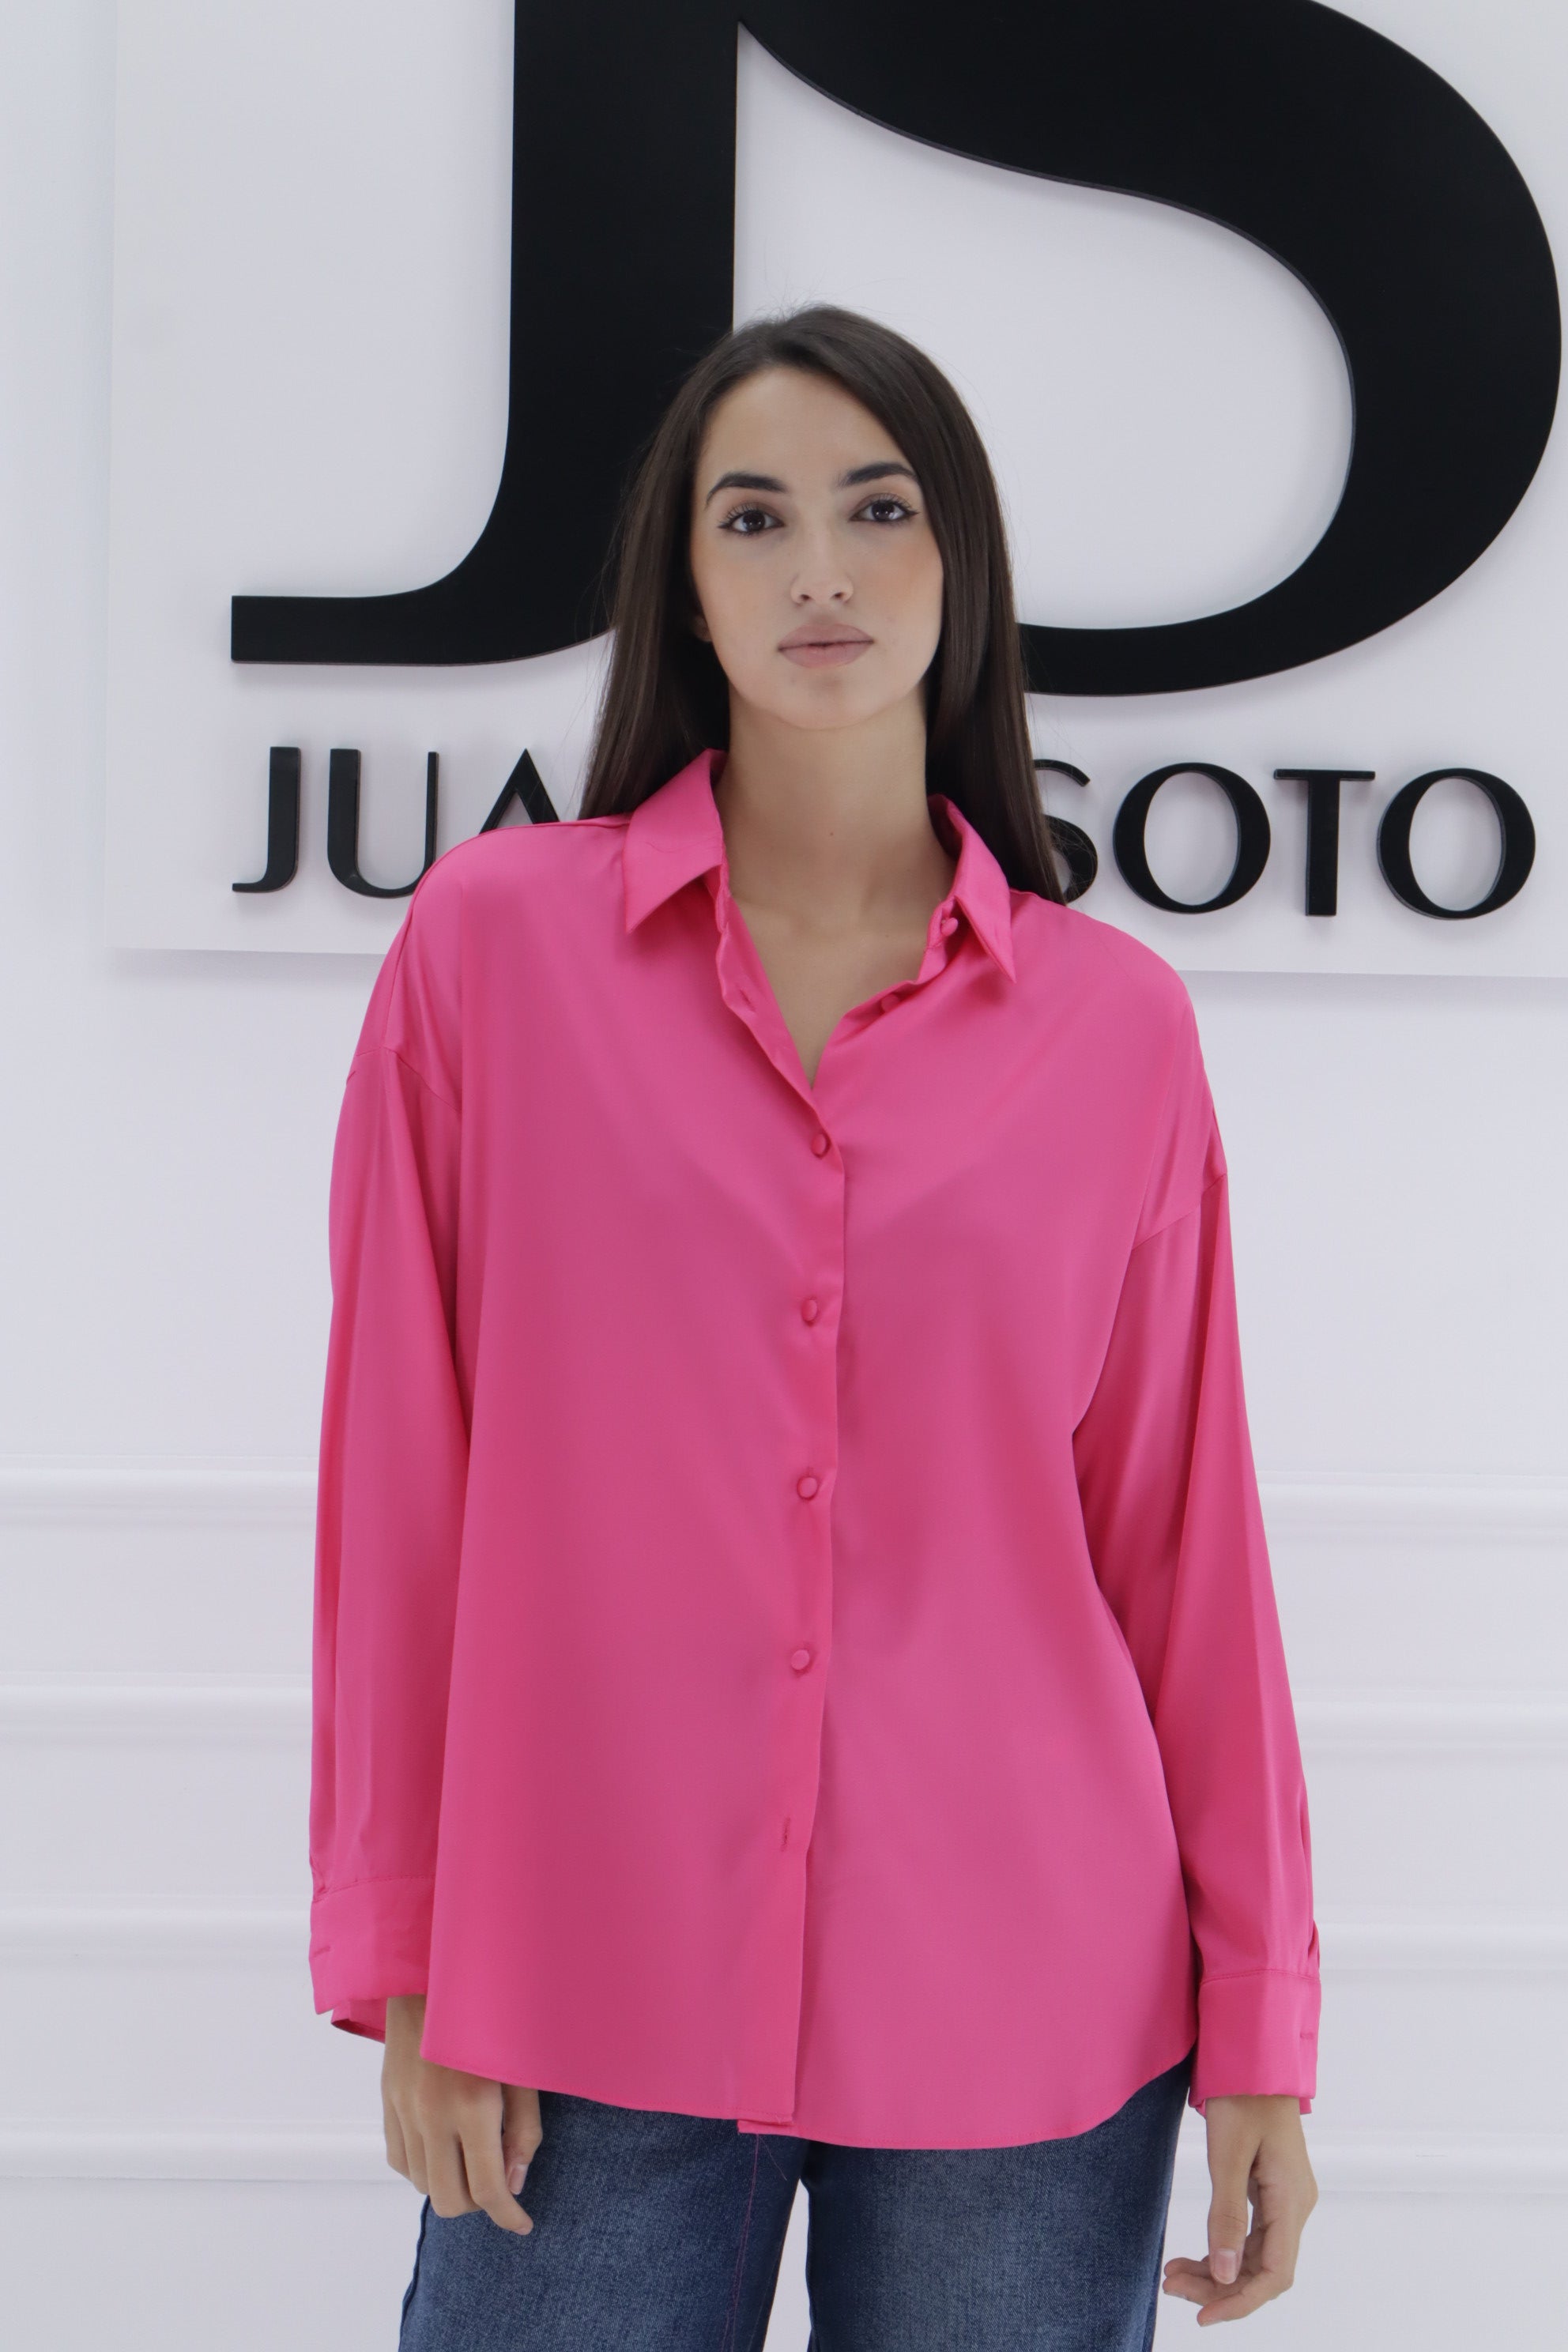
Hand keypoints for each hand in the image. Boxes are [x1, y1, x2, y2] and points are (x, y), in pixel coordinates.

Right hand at [381, 1993, 542, 2234]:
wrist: (435, 1975)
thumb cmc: (492, 2015)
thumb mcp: (522, 2069)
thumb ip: (523, 2130)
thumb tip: (513, 2183)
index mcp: (472, 2106)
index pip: (487, 2189)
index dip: (508, 2215)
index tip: (523, 2224)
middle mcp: (431, 2116)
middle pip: (449, 2200)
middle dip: (478, 2204)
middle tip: (499, 2182)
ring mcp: (403, 2111)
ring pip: (422, 2185)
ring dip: (450, 2184)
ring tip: (473, 2156)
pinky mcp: (387, 2103)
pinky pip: (400, 2161)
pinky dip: (424, 2167)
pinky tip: (445, 2145)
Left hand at [1161, 2092, 1316, 2324]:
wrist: (1252, 2057)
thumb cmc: (1241, 2096)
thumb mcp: (1227, 2155)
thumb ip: (1226, 2216)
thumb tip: (1224, 2275)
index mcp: (1292, 2200)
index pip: (1274, 2274)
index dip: (1240, 2301)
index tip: (1203, 2316)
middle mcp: (1295, 2205)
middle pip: (1262, 2270)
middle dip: (1219, 2287)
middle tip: (1172, 2287)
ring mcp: (1285, 2199)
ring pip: (1254, 2256)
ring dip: (1216, 2271)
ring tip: (1173, 2275)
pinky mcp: (1270, 2191)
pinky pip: (1250, 2235)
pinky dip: (1221, 2248)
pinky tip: (1193, 2255)